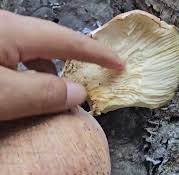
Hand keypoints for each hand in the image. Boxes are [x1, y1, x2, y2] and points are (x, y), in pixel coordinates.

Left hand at [0, 10, 123, 119]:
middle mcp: (6, 27)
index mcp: (14, 31)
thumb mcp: (2, 94)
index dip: (98, 53)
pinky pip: (17, 55)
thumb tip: (78, 93)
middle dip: (78, 56)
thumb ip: (42, 93)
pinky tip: (27, 86)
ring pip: (33, 48)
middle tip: (99, 71)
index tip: (119, 64)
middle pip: (53, 39)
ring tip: (61, 89)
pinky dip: (32, 70)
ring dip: (52, 67)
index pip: (69, 41)